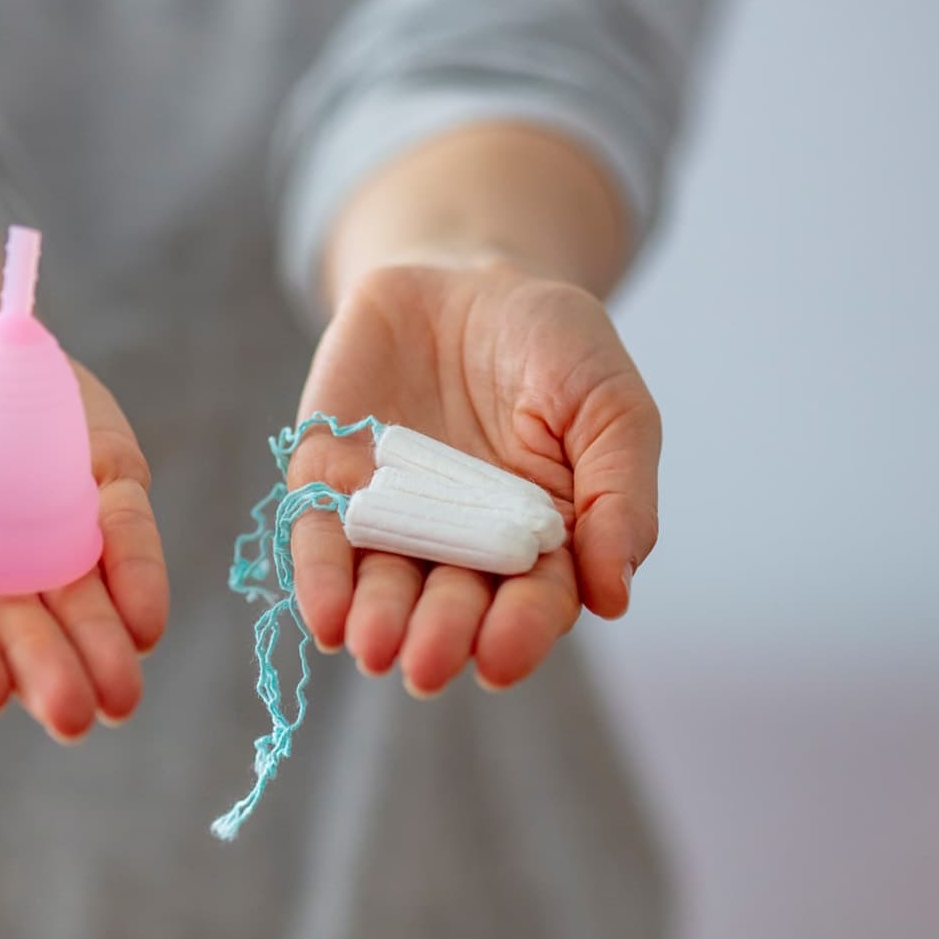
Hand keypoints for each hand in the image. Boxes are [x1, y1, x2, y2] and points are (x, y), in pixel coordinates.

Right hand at [0, 306, 168, 740]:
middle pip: (9, 622)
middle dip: (42, 668)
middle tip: (72, 716)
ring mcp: (41, 528)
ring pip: (75, 601)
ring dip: (101, 648)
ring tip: (120, 695)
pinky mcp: (97, 489)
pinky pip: (122, 536)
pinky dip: (138, 575)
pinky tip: (145, 621)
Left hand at [288, 262, 659, 695]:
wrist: (468, 274)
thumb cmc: (555, 347)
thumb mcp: (610, 404)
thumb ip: (619, 494)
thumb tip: (615, 596)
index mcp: (541, 543)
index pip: (534, 602)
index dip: (520, 633)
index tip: (502, 658)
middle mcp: (461, 546)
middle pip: (452, 605)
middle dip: (440, 635)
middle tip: (426, 664)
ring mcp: (391, 517)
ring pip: (382, 586)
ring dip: (376, 621)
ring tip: (372, 648)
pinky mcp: (329, 481)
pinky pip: (319, 538)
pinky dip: (320, 579)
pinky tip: (323, 616)